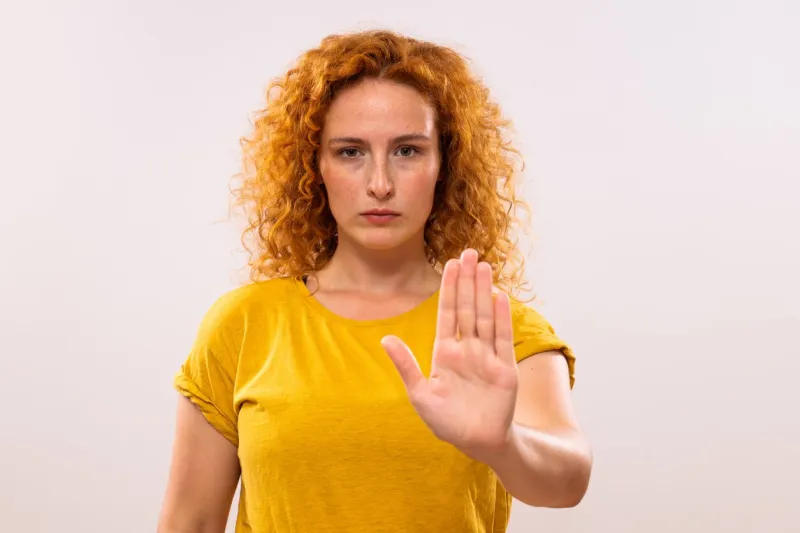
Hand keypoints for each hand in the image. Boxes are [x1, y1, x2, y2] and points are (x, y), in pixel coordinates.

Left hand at [381, 249, 518, 460]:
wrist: (477, 442)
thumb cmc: (446, 421)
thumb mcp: (419, 394)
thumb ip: (405, 365)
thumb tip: (385, 338)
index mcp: (445, 352)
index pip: (447, 313)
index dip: (449, 288)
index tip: (449, 264)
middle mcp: (467, 349)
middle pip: (468, 307)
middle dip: (467, 280)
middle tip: (469, 252)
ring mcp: (487, 356)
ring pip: (485, 316)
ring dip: (484, 291)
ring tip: (483, 266)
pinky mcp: (505, 368)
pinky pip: (502, 338)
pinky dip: (501, 318)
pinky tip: (499, 297)